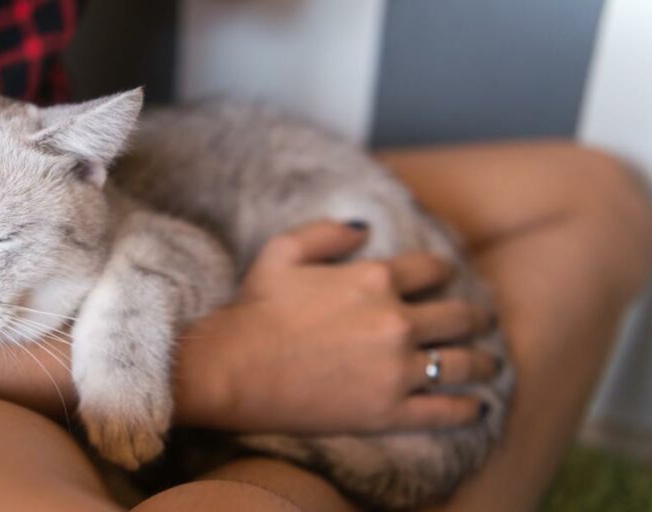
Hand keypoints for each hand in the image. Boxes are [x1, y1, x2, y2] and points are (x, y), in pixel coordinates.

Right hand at [173, 221, 496, 434]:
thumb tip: (364, 227)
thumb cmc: (253, 310)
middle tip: (481, 320)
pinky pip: (444, 410)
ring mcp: (396, 369)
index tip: (446, 279)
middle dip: (475, 316)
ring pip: (462, 363)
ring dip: (483, 361)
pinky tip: (479, 406)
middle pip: (457, 316)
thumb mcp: (282, 251)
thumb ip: (327, 231)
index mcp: (374, 279)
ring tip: (490, 363)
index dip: (442, 272)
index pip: (430, 270)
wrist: (232, 370)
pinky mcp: (388, 411)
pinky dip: (468, 408)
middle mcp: (396, 322)